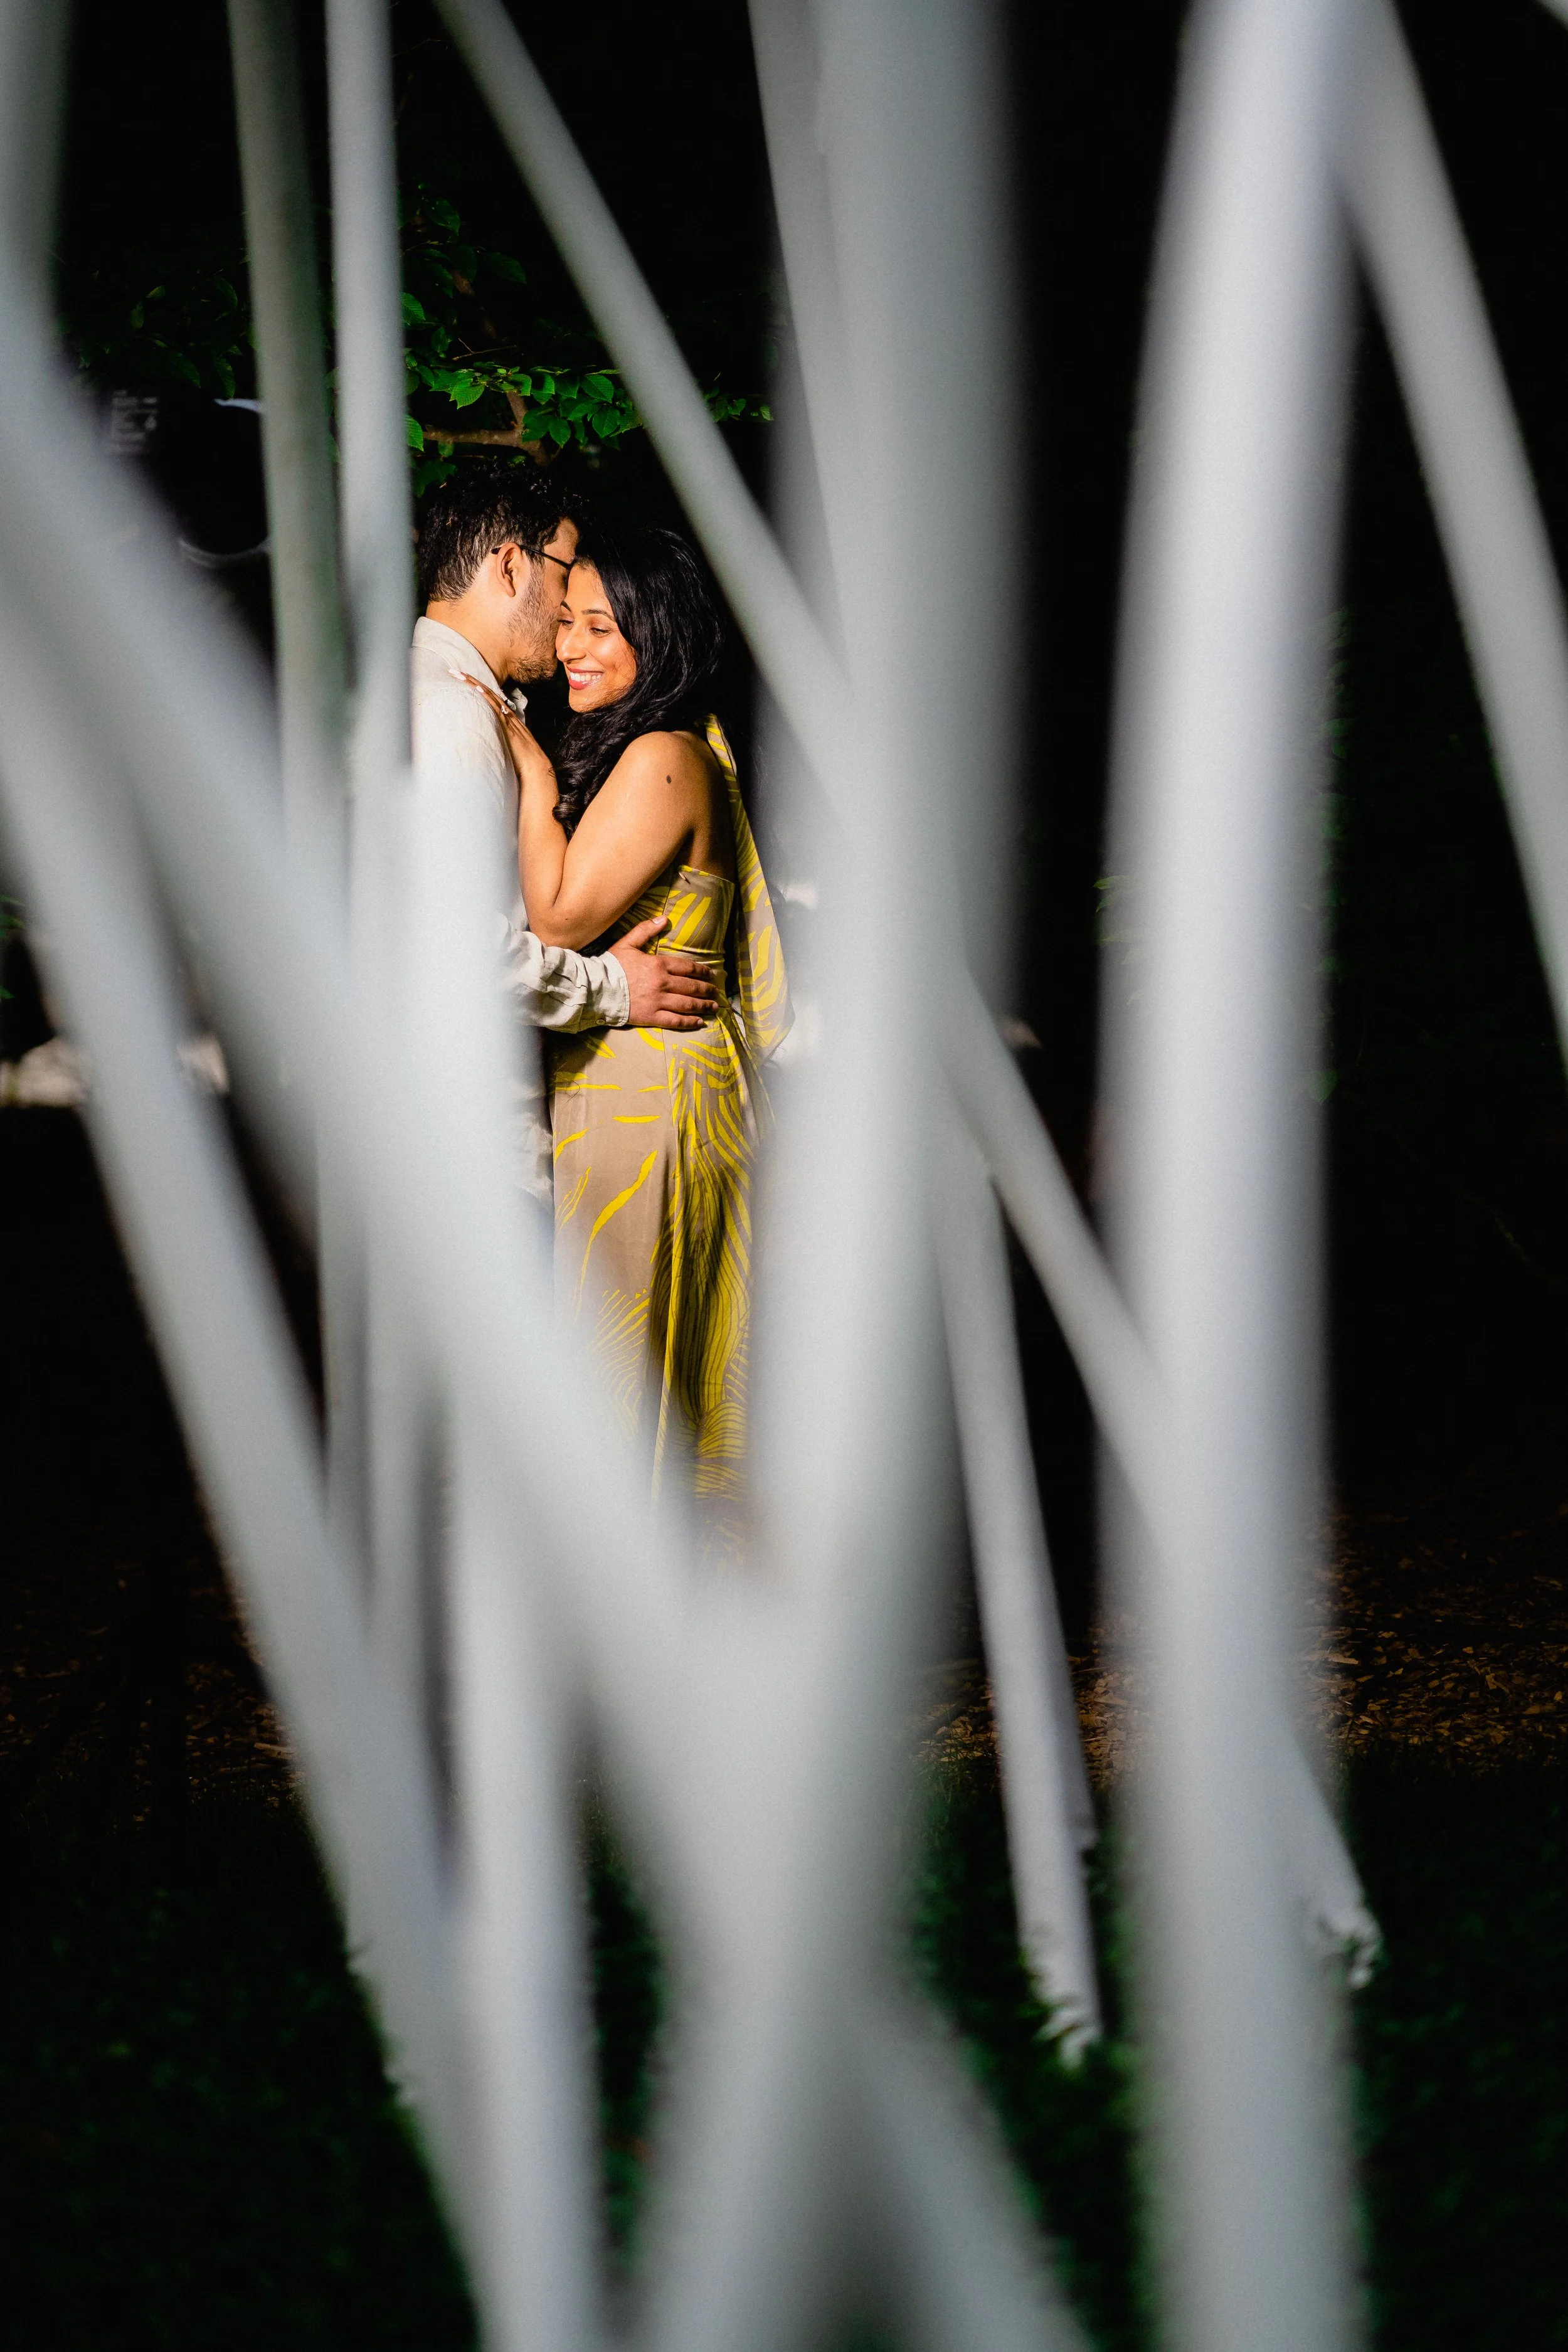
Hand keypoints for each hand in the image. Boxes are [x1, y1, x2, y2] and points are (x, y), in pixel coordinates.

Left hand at [457, 673, 555, 796]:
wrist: (535, 767)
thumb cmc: (522, 760)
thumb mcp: (507, 745)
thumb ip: (498, 739)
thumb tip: (487, 739)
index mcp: (507, 719)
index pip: (489, 698)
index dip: (476, 687)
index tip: (463, 679)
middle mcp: (507, 715)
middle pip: (487, 693)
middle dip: (471, 681)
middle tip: (455, 670)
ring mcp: (508, 720)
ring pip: (489, 697)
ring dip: (474, 685)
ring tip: (460, 674)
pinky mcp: (508, 727)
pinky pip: (496, 709)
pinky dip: (487, 698)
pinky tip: (478, 689)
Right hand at [610, 917, 720, 1030]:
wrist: (596, 988)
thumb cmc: (610, 965)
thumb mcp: (627, 943)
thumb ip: (646, 930)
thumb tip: (664, 918)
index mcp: (658, 964)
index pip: (687, 967)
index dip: (702, 971)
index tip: (711, 974)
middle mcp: (662, 983)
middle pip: (691, 987)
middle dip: (706, 990)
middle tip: (716, 992)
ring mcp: (658, 1001)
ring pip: (687, 1004)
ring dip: (703, 1006)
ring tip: (713, 1007)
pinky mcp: (651, 1017)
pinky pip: (675, 1020)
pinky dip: (689, 1022)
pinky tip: (699, 1022)